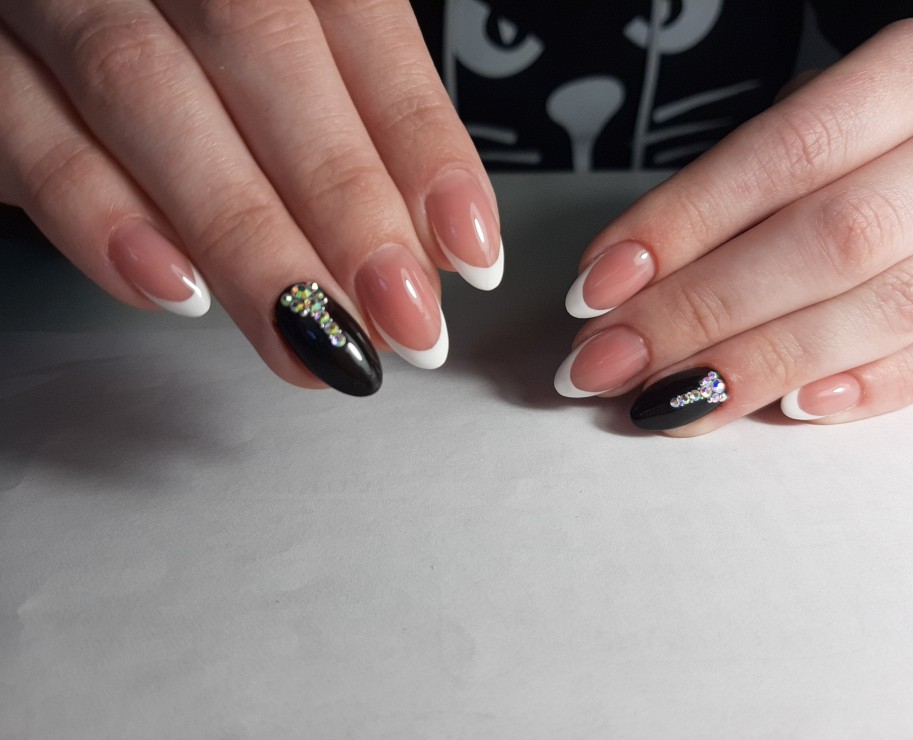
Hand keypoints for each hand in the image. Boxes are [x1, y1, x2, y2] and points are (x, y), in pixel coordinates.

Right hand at [0, 0, 502, 395]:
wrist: (64, 4)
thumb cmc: (189, 31)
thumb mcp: (286, 47)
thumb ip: (352, 119)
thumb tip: (428, 244)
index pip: (360, 21)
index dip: (420, 142)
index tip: (470, 249)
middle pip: (260, 49)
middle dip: (343, 200)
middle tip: (401, 316)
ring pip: (146, 93)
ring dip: (243, 235)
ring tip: (312, 337)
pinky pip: (24, 129)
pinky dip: (99, 216)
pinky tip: (174, 291)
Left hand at [554, 17, 912, 434]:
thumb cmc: (882, 134)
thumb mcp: (815, 121)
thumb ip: (737, 192)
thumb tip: (627, 285)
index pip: (787, 152)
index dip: (682, 226)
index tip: (598, 287)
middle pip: (831, 240)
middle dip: (699, 312)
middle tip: (608, 361)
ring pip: (888, 310)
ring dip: (759, 365)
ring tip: (667, 399)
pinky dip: (867, 389)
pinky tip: (787, 407)